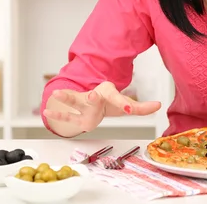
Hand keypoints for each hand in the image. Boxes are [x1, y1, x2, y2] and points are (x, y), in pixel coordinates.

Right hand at [43, 81, 161, 132]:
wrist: (92, 102)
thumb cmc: (109, 104)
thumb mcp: (125, 105)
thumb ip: (141, 107)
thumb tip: (159, 104)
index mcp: (109, 94)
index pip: (119, 98)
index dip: (126, 103)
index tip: (131, 108)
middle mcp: (95, 96)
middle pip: (96, 97)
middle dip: (95, 98)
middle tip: (94, 96)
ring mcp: (83, 104)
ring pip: (75, 100)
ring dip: (67, 98)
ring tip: (57, 94)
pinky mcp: (75, 113)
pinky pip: (65, 113)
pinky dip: (58, 113)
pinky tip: (47, 109)